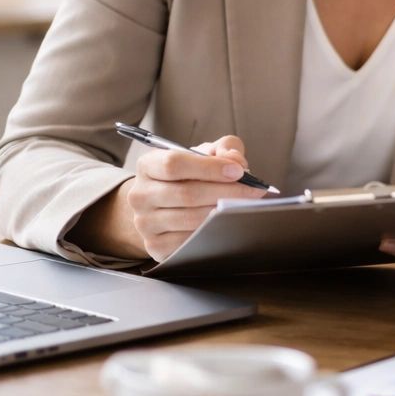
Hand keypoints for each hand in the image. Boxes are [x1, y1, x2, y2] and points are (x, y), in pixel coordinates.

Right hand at [73, 135, 267, 261]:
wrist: (165, 205)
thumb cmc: (190, 175)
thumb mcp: (205, 153)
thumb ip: (224, 149)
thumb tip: (236, 162)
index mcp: (148, 165)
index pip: (174, 164)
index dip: (209, 168)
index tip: (238, 171)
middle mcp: (140, 195)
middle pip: (186, 194)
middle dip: (226, 192)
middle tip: (254, 191)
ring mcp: (145, 223)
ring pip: (189, 219)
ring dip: (222, 213)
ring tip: (245, 207)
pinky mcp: (155, 246)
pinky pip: (188, 242)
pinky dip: (212, 233)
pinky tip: (228, 224)